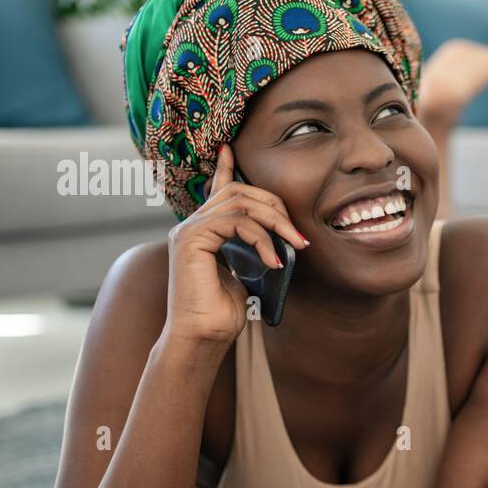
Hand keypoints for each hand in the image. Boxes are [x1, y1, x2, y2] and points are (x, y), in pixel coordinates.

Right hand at [163, 144, 308, 348]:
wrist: (203, 339)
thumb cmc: (224, 314)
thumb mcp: (248, 274)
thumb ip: (254, 249)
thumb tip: (278, 239)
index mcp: (204, 231)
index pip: (216, 190)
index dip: (224, 168)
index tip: (229, 149)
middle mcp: (193, 226)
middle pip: (238, 192)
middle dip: (275, 207)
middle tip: (299, 236)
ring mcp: (188, 231)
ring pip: (238, 202)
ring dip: (274, 221)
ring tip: (293, 246)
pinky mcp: (190, 240)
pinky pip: (233, 222)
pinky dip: (259, 238)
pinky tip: (272, 261)